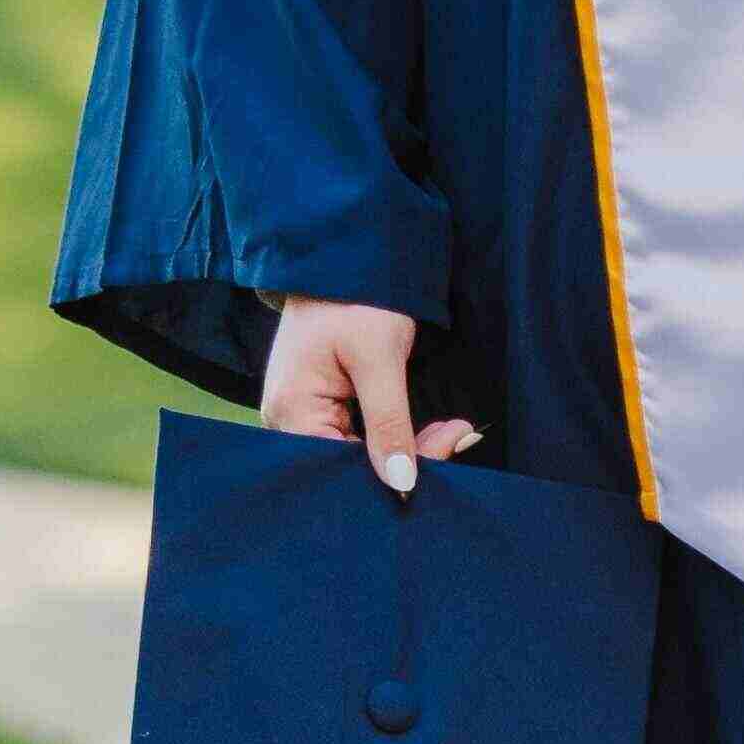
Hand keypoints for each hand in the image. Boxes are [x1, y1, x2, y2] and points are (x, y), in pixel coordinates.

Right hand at [261, 297, 480, 489]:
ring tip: (451, 430)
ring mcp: (301, 414)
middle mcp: (286, 421)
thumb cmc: (355, 299)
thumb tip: (401, 484)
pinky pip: (358, 436)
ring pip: (359, 453)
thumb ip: (389, 422)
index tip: (448, 446)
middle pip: (350, 465)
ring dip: (406, 446)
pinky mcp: (319, 406)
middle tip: (457, 434)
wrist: (344, 259)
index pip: (344, 468)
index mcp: (290, 412)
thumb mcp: (379, 358)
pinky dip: (394, 433)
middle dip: (407, 458)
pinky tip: (427, 428)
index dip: (396, 470)